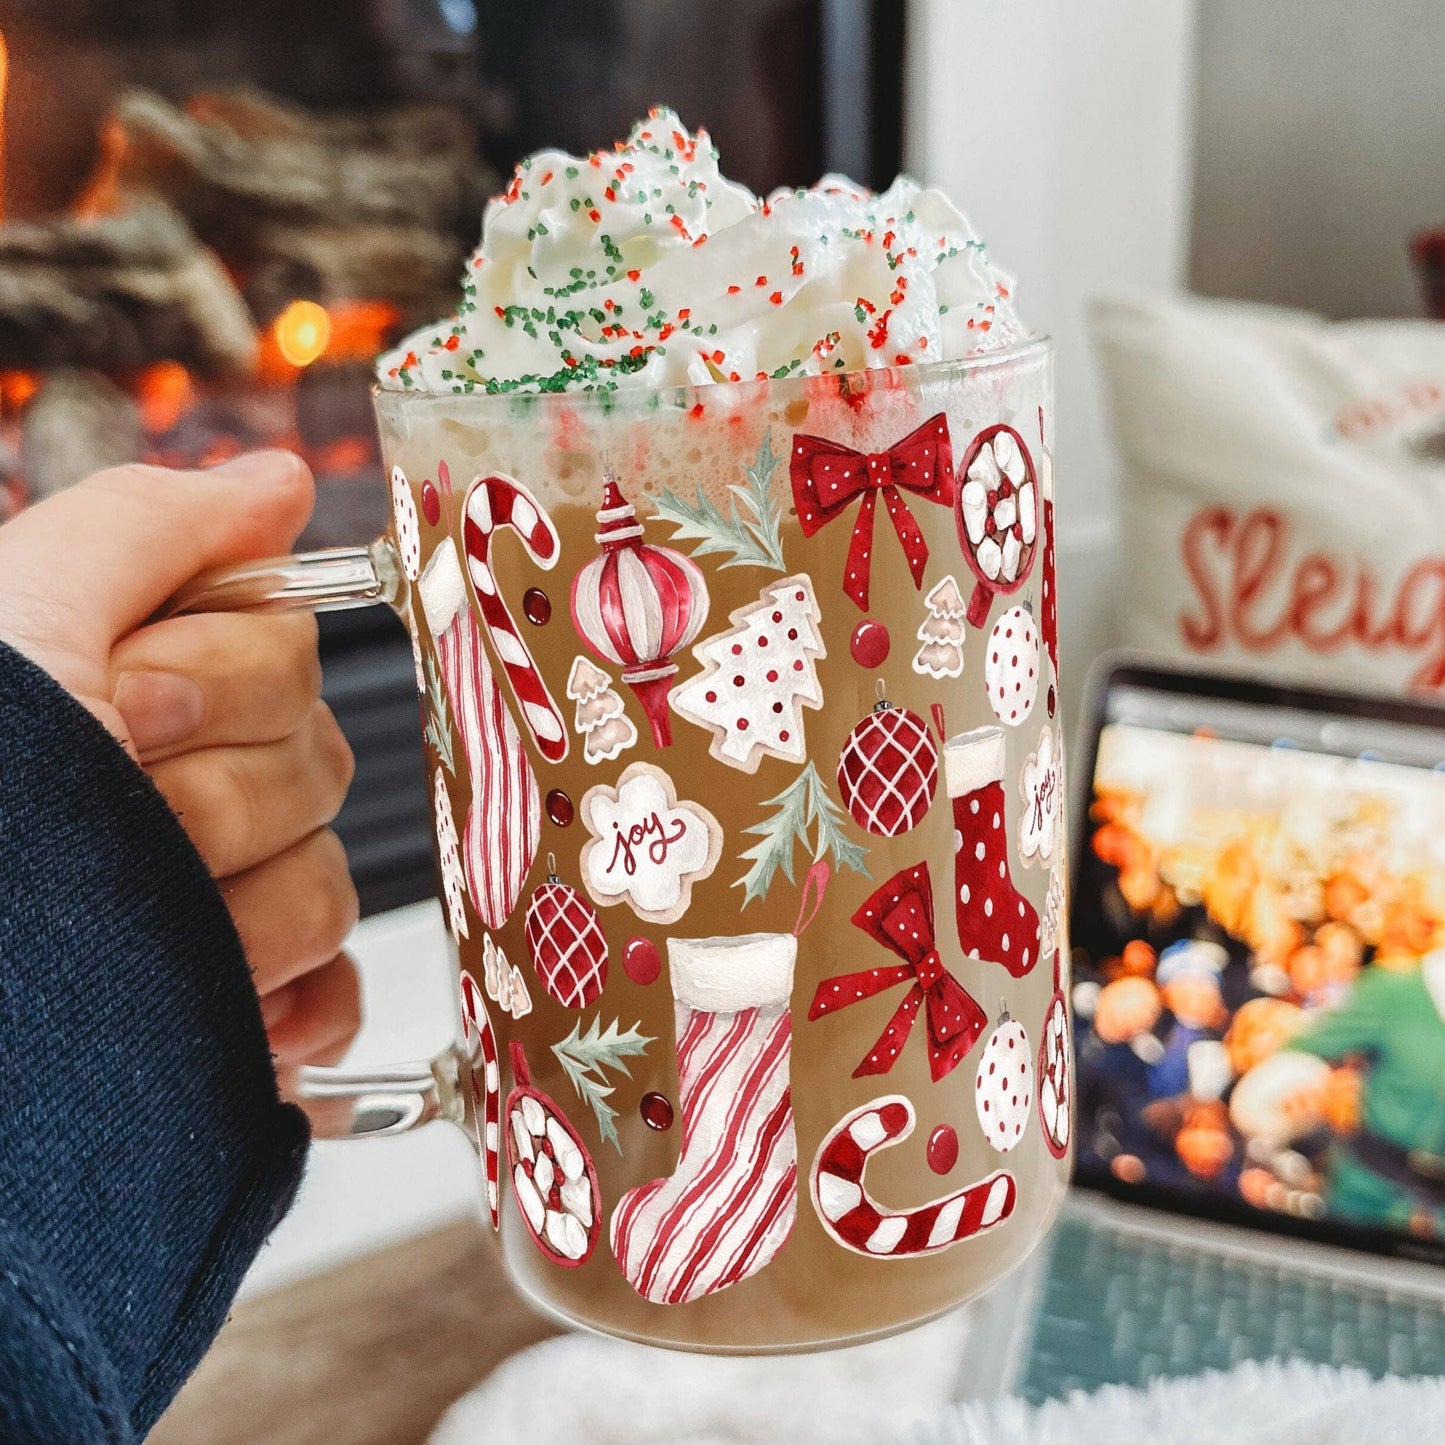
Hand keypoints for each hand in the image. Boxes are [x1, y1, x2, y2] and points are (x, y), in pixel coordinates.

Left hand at [0, 453, 360, 1068]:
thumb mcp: (21, 609)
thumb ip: (154, 525)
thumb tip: (279, 481)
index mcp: (139, 690)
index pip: (288, 651)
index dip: (223, 678)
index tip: (127, 702)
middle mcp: (178, 793)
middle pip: (318, 765)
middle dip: (217, 799)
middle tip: (115, 813)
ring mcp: (210, 912)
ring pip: (326, 886)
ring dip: (241, 918)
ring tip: (133, 943)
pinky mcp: (232, 1016)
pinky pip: (331, 996)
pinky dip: (299, 1009)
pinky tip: (234, 1016)